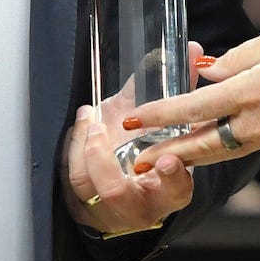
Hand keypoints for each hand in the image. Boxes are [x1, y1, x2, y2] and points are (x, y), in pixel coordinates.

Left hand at [62, 103, 193, 235]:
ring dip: (82, 146)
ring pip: (85, 184)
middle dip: (102, 159)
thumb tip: (192, 51)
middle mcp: (138, 206)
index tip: (167, 159)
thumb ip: (178, 94)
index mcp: (169, 191)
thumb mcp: (165, 129)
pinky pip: (68, 180)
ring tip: (88, 118)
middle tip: (100, 128)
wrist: (126, 188)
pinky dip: (71, 149)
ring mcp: (105, 209)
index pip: (176, 191)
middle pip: (116, 193)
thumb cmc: (149, 156)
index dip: (172, 178)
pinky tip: (80, 127)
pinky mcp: (80, 206)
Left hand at [116, 26, 259, 166]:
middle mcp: (257, 120)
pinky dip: (214, 148)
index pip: (194, 106)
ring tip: (161, 157)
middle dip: (166, 152)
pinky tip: (201, 144)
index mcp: (252, 92)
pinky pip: (238, 146)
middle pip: (201, 143)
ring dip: (188, 155)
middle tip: (136, 160)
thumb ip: (236, 58)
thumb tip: (207, 71)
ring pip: (219, 150)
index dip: (160, 115)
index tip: (133, 120)